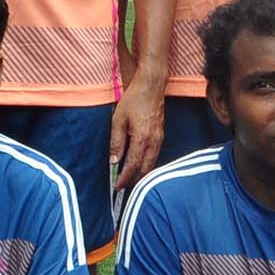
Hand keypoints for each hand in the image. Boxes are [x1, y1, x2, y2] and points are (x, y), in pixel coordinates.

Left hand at [111, 75, 164, 190]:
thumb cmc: (134, 100)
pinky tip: (140, 165)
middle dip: (135, 180)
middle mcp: (154, 141)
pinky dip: (147, 164)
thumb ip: (116, 142)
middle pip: (145, 169)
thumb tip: (113, 161)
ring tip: (131, 180)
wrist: (151, 86)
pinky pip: (155, 155)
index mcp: (142, 139)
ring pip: (152, 163)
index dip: (125, 178)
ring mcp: (159, 138)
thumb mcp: (118, 120)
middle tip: (124, 187)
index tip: (117, 187)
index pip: (132, 165)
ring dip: (142, 174)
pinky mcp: (161, 135)